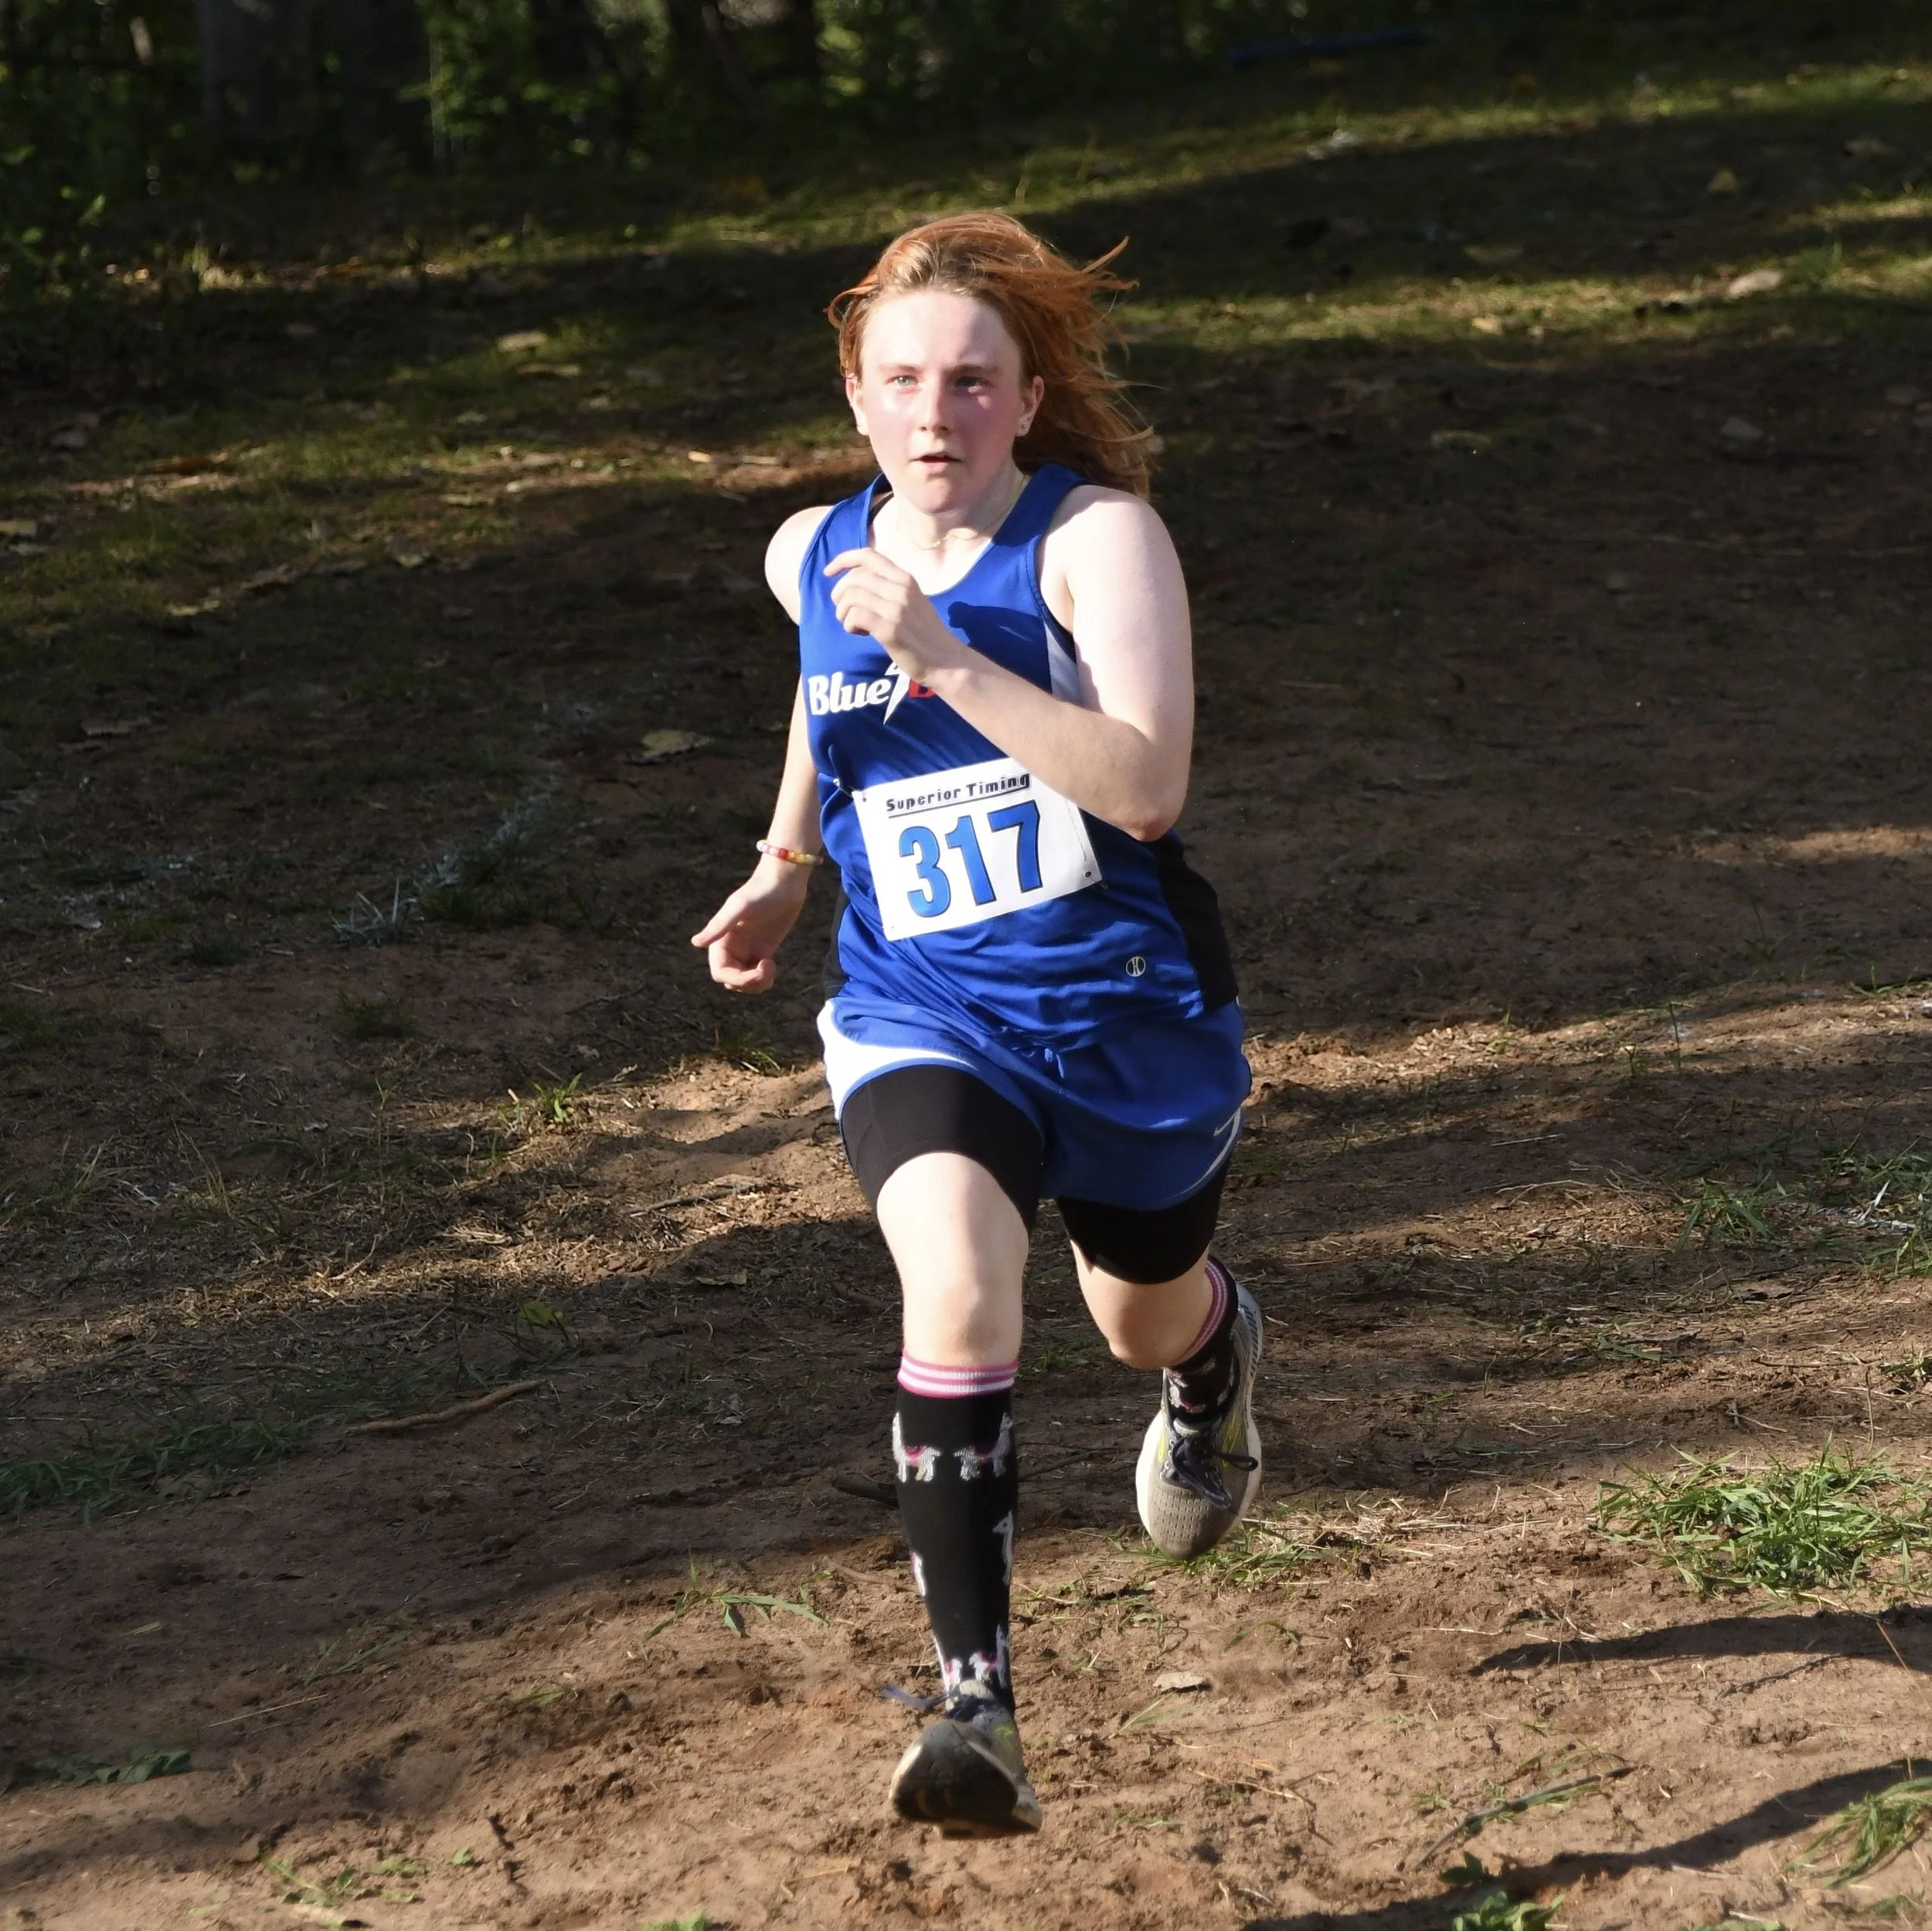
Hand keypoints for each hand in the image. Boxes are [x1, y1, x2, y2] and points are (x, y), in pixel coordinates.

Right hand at [690, 858, 811, 991]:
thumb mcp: (740, 907)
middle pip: (732, 981)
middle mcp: (731, 947)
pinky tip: (773, 965)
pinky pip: (757, 975)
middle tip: (768, 969)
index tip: (757, 973)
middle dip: (749, 983)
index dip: (737, 979)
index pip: (720, 972)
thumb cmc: (761, 892)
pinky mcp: (762, 950)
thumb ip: (719, 926)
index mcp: (720, 939)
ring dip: (757, 984)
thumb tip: (696, 943)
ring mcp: (747, 950)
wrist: (784, 883)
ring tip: (771, 968)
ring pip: (744, 981)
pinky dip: (764, 978)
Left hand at [825, 547, 966, 684]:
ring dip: (842, 612)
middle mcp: (901, 588)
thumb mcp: (911, 601)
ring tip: (852, 625)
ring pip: (851, 596)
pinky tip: (859, 633)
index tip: (828, 572)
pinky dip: (849, 625)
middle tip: (843, 612)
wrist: (945, 661)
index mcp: (905, 578)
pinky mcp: (890, 629)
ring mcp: (896, 608)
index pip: (868, 555)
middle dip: (839, 594)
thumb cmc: (924, 633)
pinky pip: (855, 616)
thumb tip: (854, 582)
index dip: (843, 559)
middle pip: (854, 578)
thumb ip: (889, 588)